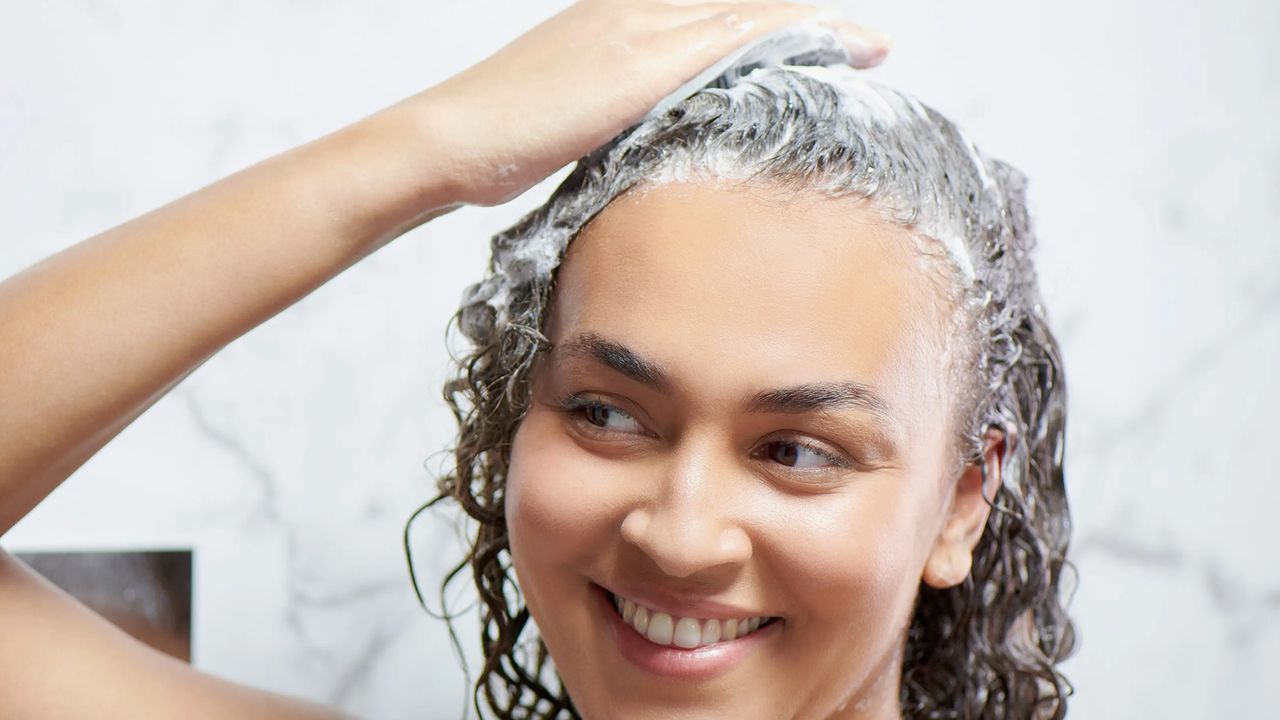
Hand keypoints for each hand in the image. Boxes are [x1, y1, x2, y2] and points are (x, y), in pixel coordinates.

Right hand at [414, 0, 889, 205]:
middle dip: (797, 16)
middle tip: (862, 33)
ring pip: (750, 12)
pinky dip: (798, 36)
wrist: (450, 138)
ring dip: (813, 24)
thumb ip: (608, 115)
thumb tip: (633, 142)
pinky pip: (743, 37)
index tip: (809, 33)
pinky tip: (843, 46)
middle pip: (737, 2)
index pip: (708, 9)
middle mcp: (634, 10)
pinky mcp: (647, 62)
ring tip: (871, 40)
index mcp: (616, 19)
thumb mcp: (564, 115)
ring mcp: (643, 29)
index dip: (764, 20)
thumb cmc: (496, 138)